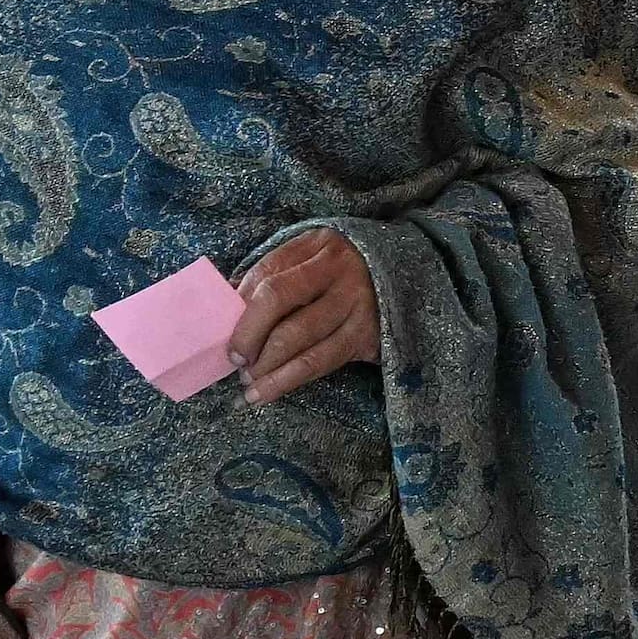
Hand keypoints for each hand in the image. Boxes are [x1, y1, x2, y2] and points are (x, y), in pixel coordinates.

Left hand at [234, 228, 375, 403]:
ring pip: (300, 339)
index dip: (240, 305)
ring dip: (266, 366)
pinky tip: (267, 392)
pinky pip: (321, 362)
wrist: (413, 280)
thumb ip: (277, 274)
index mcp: (319, 246)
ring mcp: (358, 304)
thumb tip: (228, 307)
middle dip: (248, 336)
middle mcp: (339, 271)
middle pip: (279, 300)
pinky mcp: (369, 335)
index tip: (224, 331)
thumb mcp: (315, 259)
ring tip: (248, 384)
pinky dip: (289, 381)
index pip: (267, 272)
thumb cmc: (346, 274)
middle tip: (235, 361)